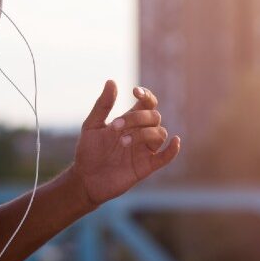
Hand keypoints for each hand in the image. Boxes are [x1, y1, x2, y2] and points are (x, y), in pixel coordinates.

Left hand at [71, 80, 179, 206]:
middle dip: (137, 117)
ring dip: (143, 133)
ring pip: (160, 133)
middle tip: (116, 126)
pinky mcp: (146, 166)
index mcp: (129, 121)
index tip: (135, 92)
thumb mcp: (91, 125)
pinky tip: (175, 141)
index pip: (147, 103)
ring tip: (122, 142)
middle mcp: (140, 133)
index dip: (147, 95)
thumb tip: (111, 81)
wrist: (85, 179)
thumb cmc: (88, 151)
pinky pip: (166, 157)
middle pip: (154, 116)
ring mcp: (145, 150)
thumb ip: (103, 105)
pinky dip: (173, 149)